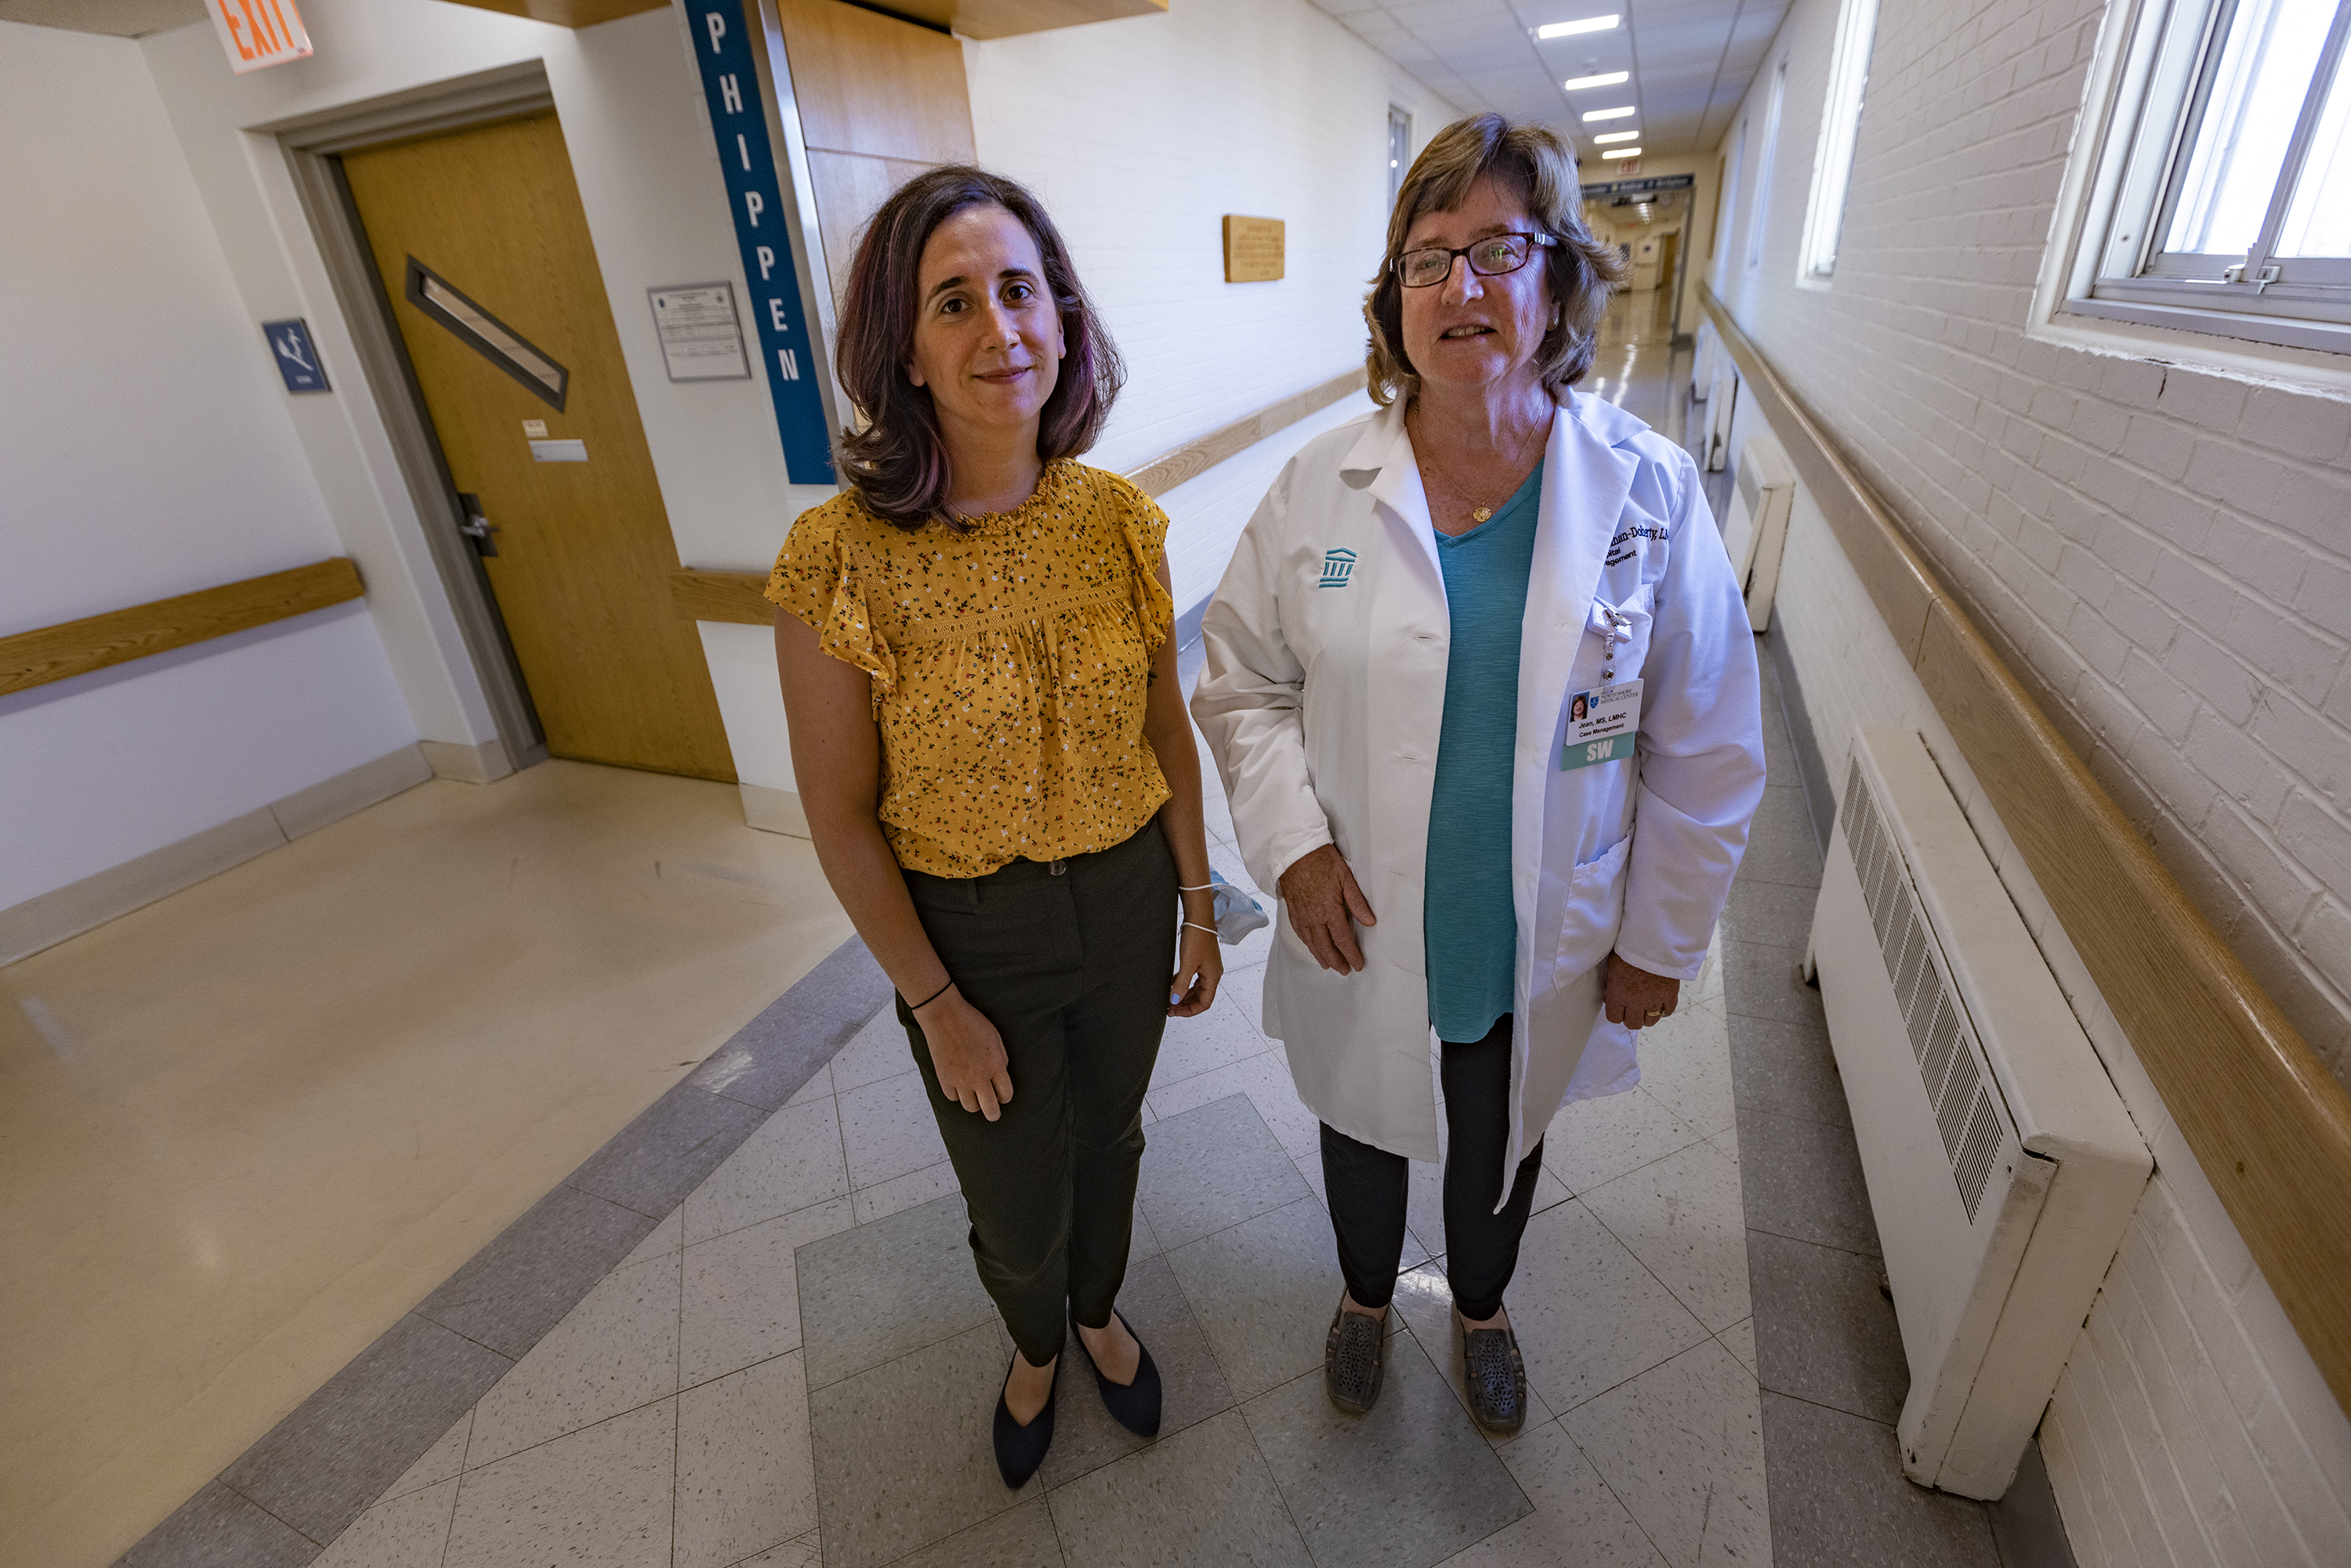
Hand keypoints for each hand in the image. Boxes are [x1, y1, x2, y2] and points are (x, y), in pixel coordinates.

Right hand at [916, 989, 1014, 1117]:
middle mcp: (979, 1077)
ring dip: (975, 1103)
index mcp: (995, 1065)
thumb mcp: (996, 1038)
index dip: (1005, 1097)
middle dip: (994, 1113)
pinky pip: (953, 1098)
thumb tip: (1001, 1076)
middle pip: (990, 1110)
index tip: (1002, 1095)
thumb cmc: (972, 1023)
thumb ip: (1001, 1059)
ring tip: (974, 1095)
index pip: (1006, 1095)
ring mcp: (960, 1080)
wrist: (945, 1016)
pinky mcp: (944, 1079)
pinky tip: (959, 1085)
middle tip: (993, 1112)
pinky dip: (957, 1094)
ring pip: (970, 1107)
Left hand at [1169, 920, 1222, 1016]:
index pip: (1204, 1003)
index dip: (1189, 1011)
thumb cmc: (1197, 937)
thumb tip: (1174, 1000)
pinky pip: (1192, 979)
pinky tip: (1172, 984)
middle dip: (1185, 1004)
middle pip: (1200, 997)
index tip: (1174, 1012)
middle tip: (1169, 1008)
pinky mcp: (1200, 961)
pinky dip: (1182, 983)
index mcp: (1213, 977)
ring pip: (1195, 989)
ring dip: (1183, 995)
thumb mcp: (1187, 963)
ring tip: (1170, 999)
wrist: (1198, 917)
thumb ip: (1181, 983)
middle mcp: (1212, 974)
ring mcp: (1207, 968)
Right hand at [1277, 844, 1377, 973]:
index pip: (1342, 940)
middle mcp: (1314, 918)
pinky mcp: (1292, 912)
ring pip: (1311, 943)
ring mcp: (1301, 916)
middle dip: (1336, 961)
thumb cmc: (1321, 861)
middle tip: (1345, 970)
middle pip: (1326, 947)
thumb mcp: (1345, 878)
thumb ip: (1357, 902)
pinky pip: (1300, 934)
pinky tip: (1311, 947)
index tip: (1357, 964)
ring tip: (1329, 965)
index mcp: (1329, 911)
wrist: (1294, 853)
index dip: (1351, 954)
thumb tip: (1370, 921)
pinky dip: (1308, 944)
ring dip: (1321, 956)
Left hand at [1604, 952, 1679, 1029]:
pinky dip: (1664, 1010)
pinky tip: (1661, 1006)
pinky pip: (1668, 1011)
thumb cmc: (1628, 948)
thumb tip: (1611, 995)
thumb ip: (1612, 984)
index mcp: (1618, 995)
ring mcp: (1654, 1000)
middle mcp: (1635, 1002)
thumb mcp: (1612, 966)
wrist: (1652, 941)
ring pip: (1651, 1020)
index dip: (1616, 1015)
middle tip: (1633, 1011)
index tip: (1618, 1009)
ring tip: (1647, 1008)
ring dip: (1648, 1016)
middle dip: (1632, 1018)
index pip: (1614, 1018)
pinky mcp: (1670, 995)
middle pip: (1633, 1024)